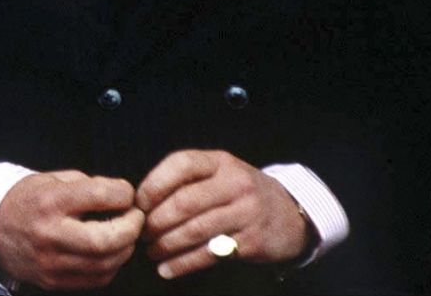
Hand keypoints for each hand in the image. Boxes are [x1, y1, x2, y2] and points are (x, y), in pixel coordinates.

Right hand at [0, 170, 143, 290]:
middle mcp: (49, 234)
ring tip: (125, 234)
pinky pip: (97, 278)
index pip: (97, 195)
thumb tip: (121, 196)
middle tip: (137, 218)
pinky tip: (110, 251)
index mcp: (49, 202)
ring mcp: (51, 261)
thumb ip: (86, 185)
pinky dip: (112, 264)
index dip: (122, 193)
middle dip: (131, 228)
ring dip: (125, 248)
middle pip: (105, 239)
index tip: (127, 193)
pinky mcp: (54, 280)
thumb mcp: (51, 180)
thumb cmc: (27, 200)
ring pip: (106, 263)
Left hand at [135, 149, 308, 279]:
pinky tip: (167, 268)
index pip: (181, 164)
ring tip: (150, 251)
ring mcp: (245, 213)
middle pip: (184, 202)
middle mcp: (234, 184)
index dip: (154, 184)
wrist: (292, 214)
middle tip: (140, 233)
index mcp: (220, 162)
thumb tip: (142, 200)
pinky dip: (184, 263)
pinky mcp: (251, 241)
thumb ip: (189, 179)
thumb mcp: (221, 173)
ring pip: (195, 230)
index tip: (138, 203)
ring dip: (166, 244)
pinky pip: (209, 253)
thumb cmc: (242, 192)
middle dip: (156, 221)